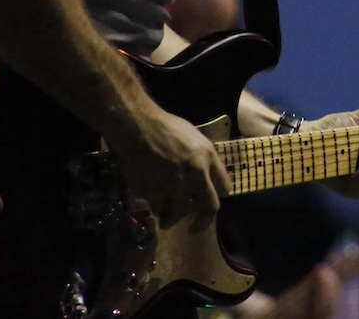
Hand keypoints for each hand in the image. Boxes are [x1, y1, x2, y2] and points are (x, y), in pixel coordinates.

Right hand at [110, 107, 231, 231]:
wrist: (137, 127)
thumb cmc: (167, 128)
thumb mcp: (197, 139)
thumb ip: (208, 162)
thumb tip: (215, 182)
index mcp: (206, 160)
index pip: (222, 189)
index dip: (217, 199)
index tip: (209, 209)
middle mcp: (192, 176)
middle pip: (205, 208)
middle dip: (201, 224)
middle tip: (192, 230)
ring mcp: (171, 185)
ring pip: (175, 213)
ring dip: (170, 216)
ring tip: (165, 217)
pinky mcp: (150, 192)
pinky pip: (154, 204)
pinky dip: (153, 202)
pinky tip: (148, 191)